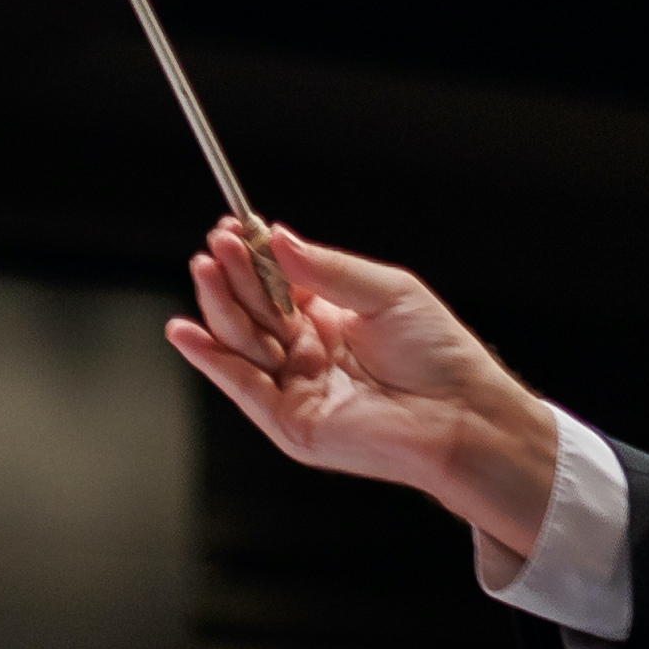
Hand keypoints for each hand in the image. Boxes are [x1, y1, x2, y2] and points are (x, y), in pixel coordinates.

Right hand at [166, 222, 558, 556]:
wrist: (462, 415)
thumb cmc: (439, 355)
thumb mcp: (385, 291)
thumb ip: (325, 268)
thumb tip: (277, 237)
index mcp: (331, 319)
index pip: (277, 283)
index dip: (254, 257)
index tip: (234, 227)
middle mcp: (309, 352)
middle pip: (253, 309)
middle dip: (233, 274)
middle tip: (219, 243)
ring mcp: (296, 387)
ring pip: (242, 342)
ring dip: (219, 304)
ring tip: (207, 267)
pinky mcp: (290, 421)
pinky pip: (241, 386)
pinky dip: (209, 358)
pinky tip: (185, 330)